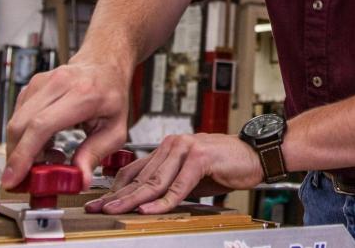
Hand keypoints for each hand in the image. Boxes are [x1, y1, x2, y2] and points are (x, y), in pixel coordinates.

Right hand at [2, 58, 131, 189]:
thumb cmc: (112, 95)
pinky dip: (25, 137)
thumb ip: (95, 154)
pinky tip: (46, 145)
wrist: (105, 65)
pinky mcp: (32, 85)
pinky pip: (19, 116)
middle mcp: (58, 84)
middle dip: (16, 158)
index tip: (13, 178)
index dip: (23, 154)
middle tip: (25, 180)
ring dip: (22, 149)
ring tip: (48, 159)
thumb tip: (80, 180)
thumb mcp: (116, 130)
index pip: (42, 125)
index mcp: (83, 95)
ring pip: (16, 121)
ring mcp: (42, 82)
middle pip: (21, 125)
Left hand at [85, 133, 262, 214]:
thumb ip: (169, 184)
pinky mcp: (200, 158)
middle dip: (117, 196)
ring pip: (155, 181)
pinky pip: (178, 185)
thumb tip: (145, 202)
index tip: (100, 203)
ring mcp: (186, 149)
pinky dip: (163, 201)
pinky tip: (148, 210)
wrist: (255, 155)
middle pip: (140, 177)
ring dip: (133, 199)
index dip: (116, 188)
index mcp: (168, 148)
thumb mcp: (190, 177)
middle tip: (98, 209)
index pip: (135, 169)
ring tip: (116, 210)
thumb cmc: (225, 165)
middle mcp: (173, 144)